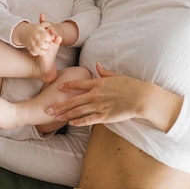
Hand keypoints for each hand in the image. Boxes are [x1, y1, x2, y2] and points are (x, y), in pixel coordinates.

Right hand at [15, 14, 61, 55]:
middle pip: (42, 44)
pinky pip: (33, 52)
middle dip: (47, 46)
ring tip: (46, 49)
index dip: (50, 39)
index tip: (50, 39)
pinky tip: (41, 51)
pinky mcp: (28, 47)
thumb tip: (60, 38)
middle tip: (48, 45)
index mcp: (39, 31)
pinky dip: (38, 53)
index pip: (47, 37)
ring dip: (43, 51)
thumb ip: (51, 33)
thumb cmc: (38, 31)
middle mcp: (34, 37)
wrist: (25, 32)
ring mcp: (31, 42)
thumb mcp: (43, 29)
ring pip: (37, 50)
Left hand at [46, 63, 183, 131]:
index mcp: (99, 83)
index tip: (58, 87)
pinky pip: (89, 119)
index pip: (79, 84)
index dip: (68, 86)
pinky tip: (71, 123)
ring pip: (79, 111)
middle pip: (74, 100)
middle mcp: (96, 94)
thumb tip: (97, 65)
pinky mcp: (105, 116)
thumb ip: (105, 72)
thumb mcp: (116, 75)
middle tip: (48, 108)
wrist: (141, 97)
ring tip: (55, 117)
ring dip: (66, 114)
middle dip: (60, 104)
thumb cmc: (131, 85)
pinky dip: (79, 121)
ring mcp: (100, 106)